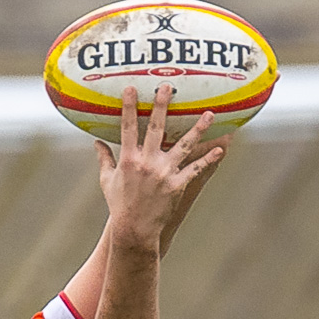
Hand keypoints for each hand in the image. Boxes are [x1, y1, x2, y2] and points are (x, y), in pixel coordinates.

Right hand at [96, 85, 225, 254]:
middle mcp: (147, 163)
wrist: (134, 231)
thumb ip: (104, 160)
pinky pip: (195, 169)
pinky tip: (221, 148)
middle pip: (156, 128)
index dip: (128, 107)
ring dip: (198, 129)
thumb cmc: (120, 205)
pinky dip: (208, 160)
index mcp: (128, 160)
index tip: (131, 88)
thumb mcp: (107, 182)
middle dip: (162, 106)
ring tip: (210, 114)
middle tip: (168, 87)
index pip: (127, 128)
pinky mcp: (177, 186)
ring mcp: (164, 174)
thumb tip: (96, 143)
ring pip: (184, 146)